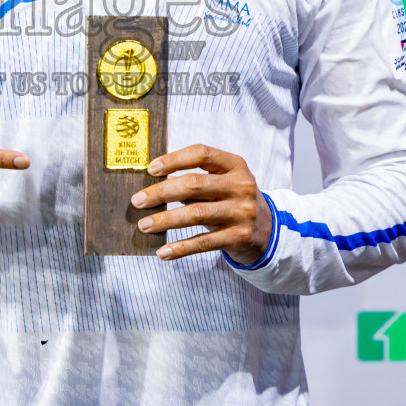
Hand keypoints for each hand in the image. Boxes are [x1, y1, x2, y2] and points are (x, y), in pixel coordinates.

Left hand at [131, 144, 271, 263]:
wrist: (268, 230)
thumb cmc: (233, 200)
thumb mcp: (224, 182)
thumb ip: (196, 180)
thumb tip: (154, 184)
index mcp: (235, 165)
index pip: (201, 154)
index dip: (174, 159)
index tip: (151, 169)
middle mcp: (241, 186)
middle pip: (194, 184)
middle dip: (161, 193)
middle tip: (137, 201)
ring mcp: (242, 212)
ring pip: (196, 214)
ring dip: (165, 220)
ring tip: (144, 225)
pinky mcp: (240, 237)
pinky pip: (204, 243)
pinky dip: (180, 247)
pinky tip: (163, 251)